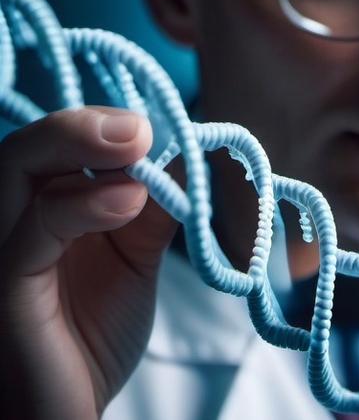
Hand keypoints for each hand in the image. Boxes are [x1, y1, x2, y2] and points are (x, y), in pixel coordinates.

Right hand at [0, 107, 177, 419]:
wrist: (68, 410)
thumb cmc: (94, 333)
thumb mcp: (135, 256)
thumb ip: (152, 207)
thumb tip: (183, 154)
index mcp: (43, 207)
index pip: (57, 145)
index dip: (104, 126)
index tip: (158, 127)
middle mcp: (11, 221)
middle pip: (27, 147)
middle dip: (84, 124)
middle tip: (141, 128)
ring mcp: (2, 251)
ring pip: (15, 169)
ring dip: (81, 147)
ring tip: (140, 148)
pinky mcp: (5, 289)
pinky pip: (31, 232)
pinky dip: (80, 204)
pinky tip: (128, 199)